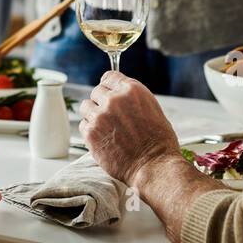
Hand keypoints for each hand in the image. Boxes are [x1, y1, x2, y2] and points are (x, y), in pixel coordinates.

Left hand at [78, 71, 177, 188]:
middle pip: (96, 91)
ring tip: (105, 127)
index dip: (109, 86)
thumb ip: (132, 98)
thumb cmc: (158, 142)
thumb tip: (118, 93)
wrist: (154, 166)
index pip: (109, 76)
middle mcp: (114, 99)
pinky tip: (103, 138)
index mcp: (131, 90)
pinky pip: (83, 124)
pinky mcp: (91, 132)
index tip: (108, 93)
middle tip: (110, 116)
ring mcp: (100, 115)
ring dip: (93, 115)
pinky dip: (90, 130)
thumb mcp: (152, 108)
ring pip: (86, 106)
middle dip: (102, 102)